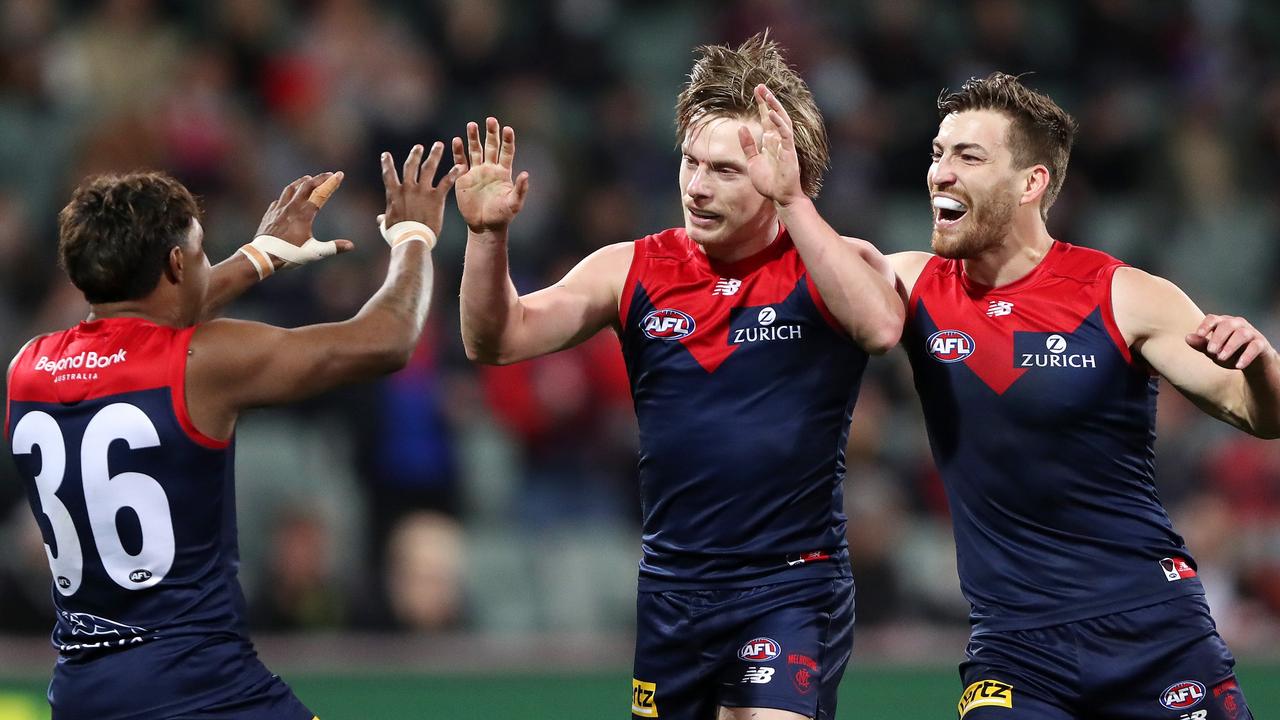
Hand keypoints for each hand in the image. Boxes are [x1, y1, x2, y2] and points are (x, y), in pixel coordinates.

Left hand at [255, 172, 354, 256]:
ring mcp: (278, 209)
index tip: (339, 174)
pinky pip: (279, 200)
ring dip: (301, 182)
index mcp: (303, 215)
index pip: (320, 194)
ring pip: (291, 189)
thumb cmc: (289, 255)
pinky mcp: (270, 214)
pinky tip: (288, 198)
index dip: (331, 183)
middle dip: (319, 178)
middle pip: (306, 186)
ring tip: (308, 178)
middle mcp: (291, 208)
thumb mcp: (314, 253)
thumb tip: (351, 246)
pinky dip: (287, 196)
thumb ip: (333, 247)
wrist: (262, 256)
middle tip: (329, 174)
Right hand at [381, 142, 462, 235]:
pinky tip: (461, 165)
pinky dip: (454, 173)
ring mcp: (422, 191)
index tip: (385, 155)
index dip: (386, 163)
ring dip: (434, 155)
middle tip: (419, 147)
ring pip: (428, 168)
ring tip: (439, 145)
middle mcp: (407, 188)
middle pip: (411, 166)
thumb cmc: (398, 236)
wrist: (411, 239)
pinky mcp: (436, 197)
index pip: (388, 174)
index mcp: (394, 194)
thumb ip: (384, 219)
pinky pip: (446, 182)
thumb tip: (380, 219)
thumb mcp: (387, 226)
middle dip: (415, 154)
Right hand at [452, 117, 529, 232]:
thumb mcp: (514, 203)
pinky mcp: (463, 177)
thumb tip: (526, 174)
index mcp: (503, 172)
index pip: (507, 152)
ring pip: (475, 150)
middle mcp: (490, 168)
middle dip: (491, 133)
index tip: (508, 129)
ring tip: (471, 125)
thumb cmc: (502, 215)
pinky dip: (458, 151)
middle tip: (490, 119)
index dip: (507, 140)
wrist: (484, 225)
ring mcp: (476, 171)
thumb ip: (520, 189)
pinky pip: (460, 161)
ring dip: (473, 138)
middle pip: (491, 146)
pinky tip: (456, 140)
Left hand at [738, 84, 804, 206]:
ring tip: (766, 94)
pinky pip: (785, 133)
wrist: (781, 198)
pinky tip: (770, 114)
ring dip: (774, 106)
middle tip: (760, 86)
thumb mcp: (752, 161)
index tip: (756, 91)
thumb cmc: (769, 182)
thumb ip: (748, 145)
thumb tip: (740, 127)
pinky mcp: (789, 152)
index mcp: (770, 141)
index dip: (762, 104)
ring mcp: (785, 145)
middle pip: (775, 114)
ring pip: (782, 120)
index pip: (766, 118)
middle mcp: (779, 140)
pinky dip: (779, 123)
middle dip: (768, 100)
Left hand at [1186, 314, 1276, 369]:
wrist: (1252, 362)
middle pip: (1227, 325)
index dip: (1206, 325)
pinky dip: (1246, 356)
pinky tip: (1238, 366)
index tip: (1200, 334)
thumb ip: (1201, 345)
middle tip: (1210, 351)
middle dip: (1218, 338)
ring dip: (1230, 346)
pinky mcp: (1261, 344)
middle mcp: (1237, 325)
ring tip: (1220, 358)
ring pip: (1241, 334)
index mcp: (1222, 323)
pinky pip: (1255, 347)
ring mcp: (1251, 333)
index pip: (1213, 318)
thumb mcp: (1213, 351)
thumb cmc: (1228, 353)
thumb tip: (1187, 337)